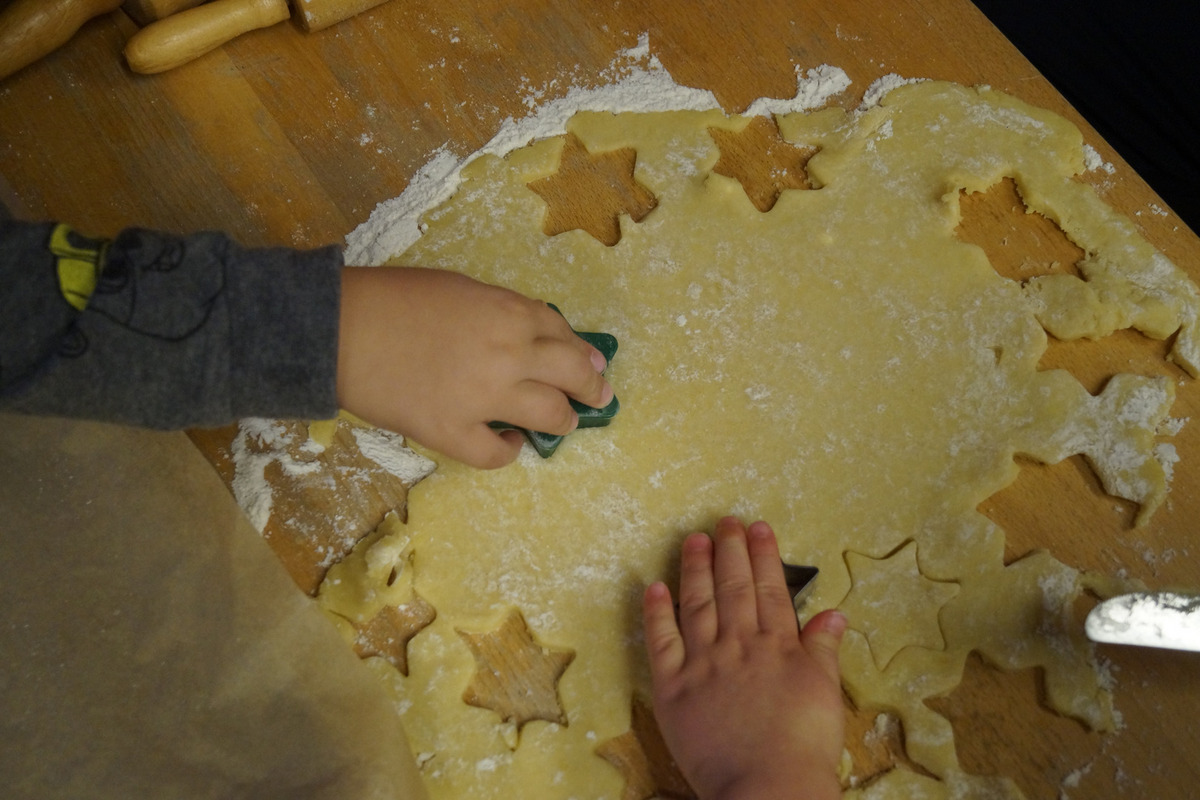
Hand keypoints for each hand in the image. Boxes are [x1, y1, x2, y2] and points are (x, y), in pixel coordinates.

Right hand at [336, 267, 611, 468]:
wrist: (340, 330)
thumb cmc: (392, 298)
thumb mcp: (458, 288)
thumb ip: (498, 312)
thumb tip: (526, 335)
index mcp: (509, 312)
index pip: (562, 334)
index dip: (582, 349)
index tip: (592, 360)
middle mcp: (510, 354)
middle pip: (572, 374)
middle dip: (592, 386)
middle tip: (598, 395)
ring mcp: (485, 397)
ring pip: (550, 416)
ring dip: (564, 419)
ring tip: (565, 422)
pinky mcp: (454, 433)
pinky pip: (498, 454)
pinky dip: (509, 451)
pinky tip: (509, 444)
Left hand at [643, 517, 845, 799]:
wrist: (767, 787)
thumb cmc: (803, 746)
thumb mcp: (825, 693)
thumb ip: (824, 649)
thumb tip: (834, 613)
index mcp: (777, 646)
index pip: (769, 590)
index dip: (764, 556)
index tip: (759, 528)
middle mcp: (739, 645)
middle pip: (733, 588)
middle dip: (730, 551)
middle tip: (725, 521)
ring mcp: (703, 663)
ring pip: (698, 605)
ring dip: (695, 569)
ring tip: (694, 540)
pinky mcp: (673, 687)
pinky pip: (661, 642)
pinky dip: (657, 613)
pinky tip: (655, 587)